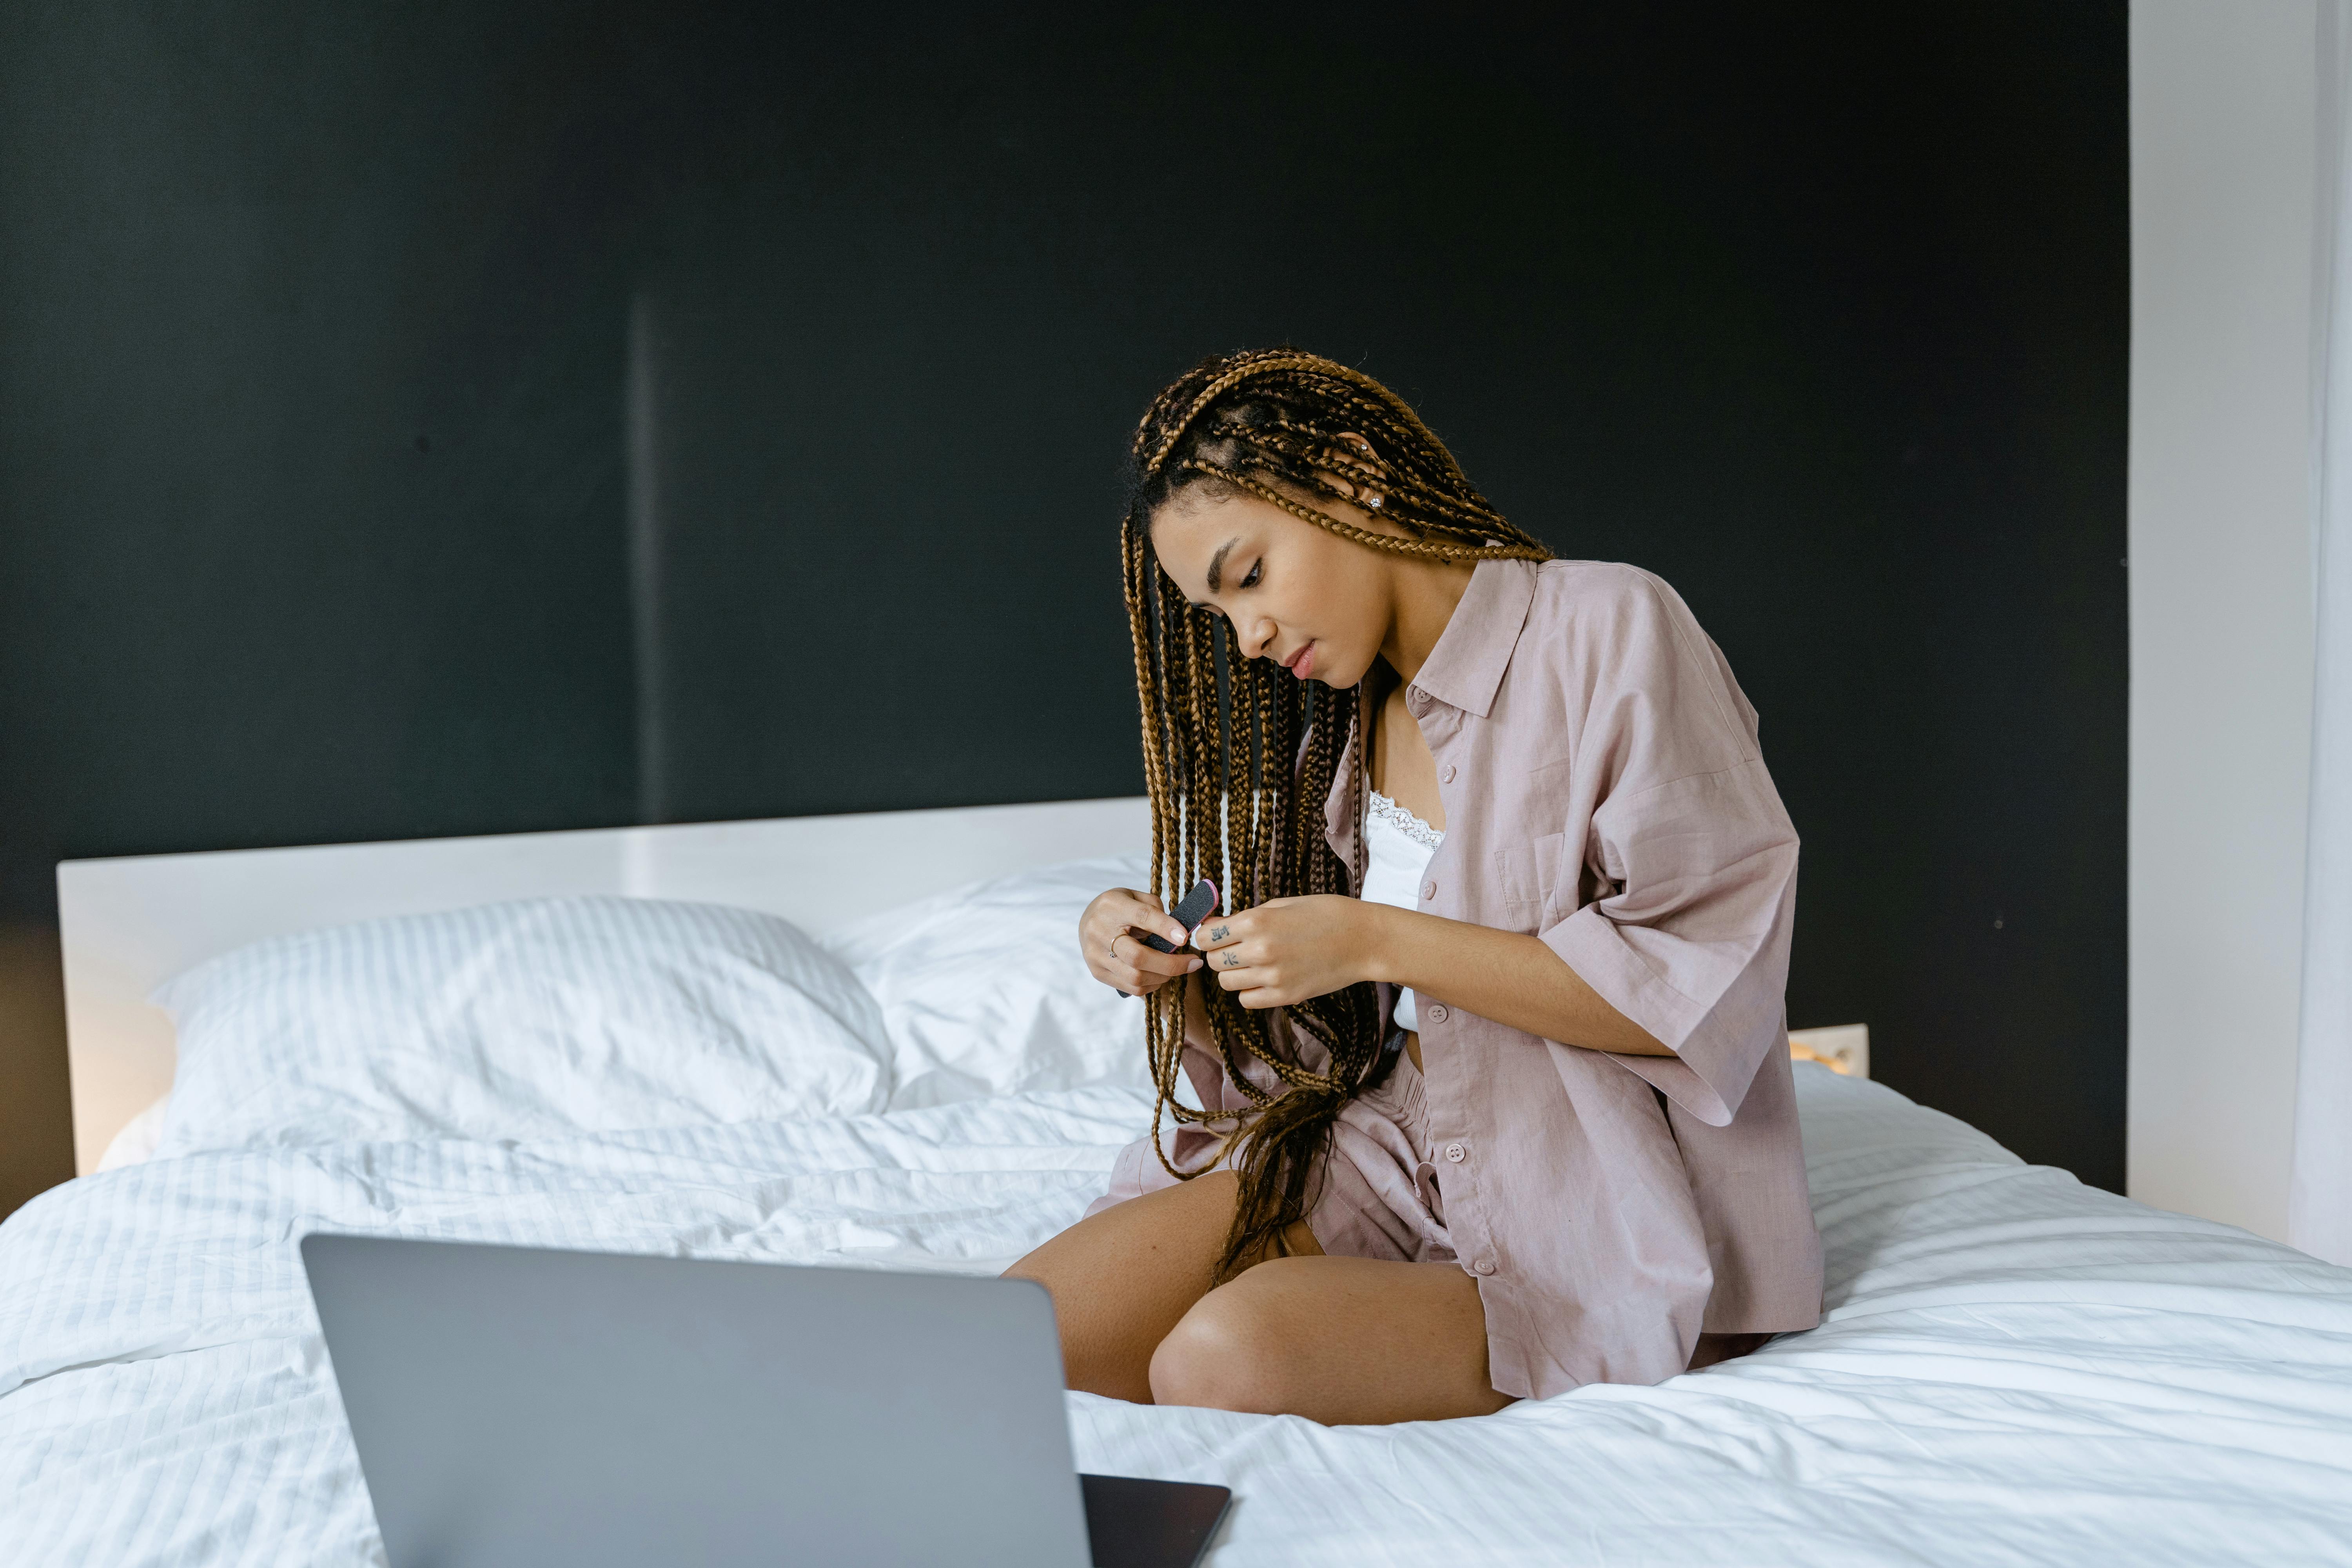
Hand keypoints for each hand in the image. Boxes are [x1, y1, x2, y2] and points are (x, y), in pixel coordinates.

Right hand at [1080, 887, 1203, 995]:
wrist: (1088, 920)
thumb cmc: (1120, 907)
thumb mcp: (1136, 896)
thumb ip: (1155, 910)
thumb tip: (1177, 934)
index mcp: (1112, 906)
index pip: (1142, 917)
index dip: (1165, 928)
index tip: (1185, 937)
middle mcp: (1099, 931)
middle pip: (1137, 956)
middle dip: (1170, 963)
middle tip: (1193, 962)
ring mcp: (1096, 955)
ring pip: (1136, 977)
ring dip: (1163, 976)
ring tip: (1177, 968)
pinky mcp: (1097, 972)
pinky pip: (1131, 988)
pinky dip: (1152, 984)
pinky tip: (1160, 975)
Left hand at [1189, 895, 1391, 1009]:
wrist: (1363, 939)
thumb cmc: (1325, 914)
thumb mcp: (1281, 904)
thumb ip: (1246, 917)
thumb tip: (1213, 927)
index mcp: (1256, 921)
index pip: (1206, 936)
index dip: (1206, 936)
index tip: (1214, 935)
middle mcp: (1259, 950)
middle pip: (1214, 961)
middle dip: (1219, 954)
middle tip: (1235, 948)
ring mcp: (1272, 977)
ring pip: (1227, 983)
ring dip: (1233, 974)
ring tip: (1251, 963)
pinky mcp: (1285, 996)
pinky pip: (1247, 1000)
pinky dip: (1249, 991)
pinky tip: (1264, 979)